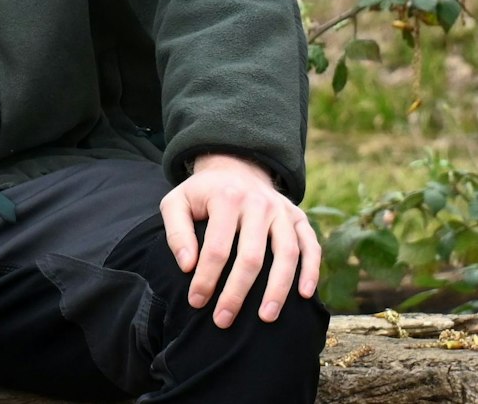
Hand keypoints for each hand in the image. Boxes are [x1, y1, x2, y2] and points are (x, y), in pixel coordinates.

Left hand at [161, 153, 320, 327]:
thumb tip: (187, 266)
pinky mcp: (300, 218)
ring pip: (286, 254)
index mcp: (226, 198)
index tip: (196, 302)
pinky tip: (305, 295)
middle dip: (237, 293)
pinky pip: (311, 246)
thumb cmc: (202, 193)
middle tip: (223, 321)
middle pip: (251, 257)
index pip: (216, 248)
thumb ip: (176, 232)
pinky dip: (311, 270)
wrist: (236, 167)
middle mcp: (258, 204)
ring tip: (266, 318)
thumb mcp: (176, 202)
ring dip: (277, 289)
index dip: (206, 278)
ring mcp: (283, 211)